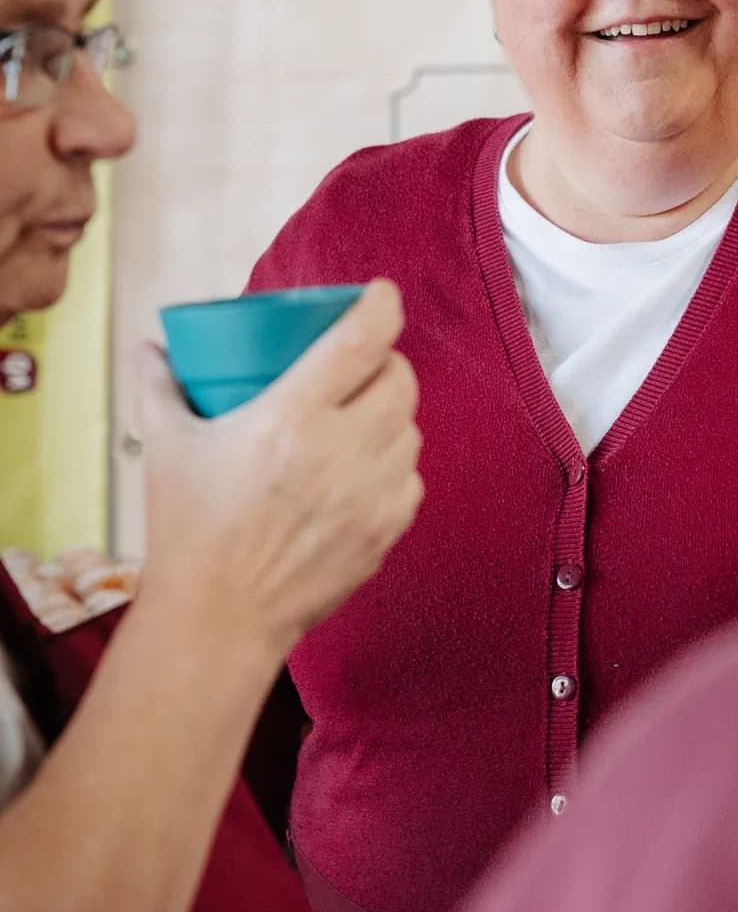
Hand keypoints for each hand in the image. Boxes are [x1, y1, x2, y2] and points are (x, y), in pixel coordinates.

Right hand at [136, 280, 422, 658]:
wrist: (219, 618)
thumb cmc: (190, 531)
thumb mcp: (166, 449)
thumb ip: (159, 387)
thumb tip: (152, 347)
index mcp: (294, 419)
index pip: (361, 341)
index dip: (382, 306)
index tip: (381, 293)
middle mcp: (345, 451)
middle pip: (400, 381)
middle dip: (387, 362)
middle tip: (362, 364)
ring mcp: (373, 495)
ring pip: (411, 431)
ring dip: (392, 415)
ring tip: (361, 418)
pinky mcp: (386, 532)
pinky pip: (411, 481)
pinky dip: (395, 467)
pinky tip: (366, 470)